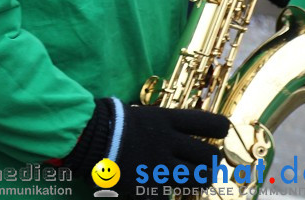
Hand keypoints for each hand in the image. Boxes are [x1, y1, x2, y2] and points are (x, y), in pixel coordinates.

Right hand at [63, 98, 228, 189]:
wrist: (84, 137)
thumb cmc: (107, 119)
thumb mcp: (137, 113)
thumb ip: (159, 122)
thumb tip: (176, 126)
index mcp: (164, 120)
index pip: (207, 123)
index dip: (220, 128)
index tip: (220, 132)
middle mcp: (168, 142)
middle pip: (209, 156)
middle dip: (212, 161)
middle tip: (207, 163)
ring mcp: (160, 166)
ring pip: (199, 179)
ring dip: (199, 180)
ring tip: (193, 180)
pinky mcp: (149, 185)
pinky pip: (169, 196)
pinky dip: (167, 195)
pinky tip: (162, 191)